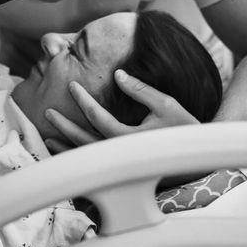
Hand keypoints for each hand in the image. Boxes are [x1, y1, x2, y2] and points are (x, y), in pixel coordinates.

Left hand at [44, 69, 198, 153]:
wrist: (200, 159)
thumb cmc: (185, 129)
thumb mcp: (166, 104)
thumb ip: (141, 89)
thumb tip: (118, 74)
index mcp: (129, 138)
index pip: (96, 116)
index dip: (82, 99)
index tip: (72, 85)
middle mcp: (121, 154)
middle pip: (83, 141)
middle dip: (63, 125)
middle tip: (47, 112)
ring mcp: (122, 166)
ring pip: (87, 157)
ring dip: (66, 146)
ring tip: (48, 136)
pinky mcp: (125, 171)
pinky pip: (96, 165)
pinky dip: (79, 158)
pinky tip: (68, 152)